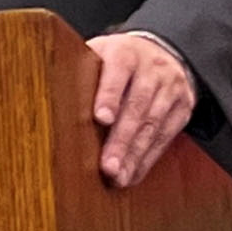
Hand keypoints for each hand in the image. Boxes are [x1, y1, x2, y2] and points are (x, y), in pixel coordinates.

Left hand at [88, 31, 195, 189]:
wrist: (161, 53)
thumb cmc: (117, 61)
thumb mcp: (99, 55)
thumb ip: (81, 72)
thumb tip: (49, 96)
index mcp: (125, 53)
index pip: (118, 71)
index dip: (109, 95)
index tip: (101, 118)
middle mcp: (152, 69)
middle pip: (137, 105)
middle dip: (121, 139)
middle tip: (108, 166)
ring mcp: (171, 88)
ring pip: (153, 124)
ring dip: (135, 155)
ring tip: (118, 177)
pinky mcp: (182, 107)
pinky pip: (166, 136)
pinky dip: (148, 158)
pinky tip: (133, 174)